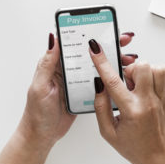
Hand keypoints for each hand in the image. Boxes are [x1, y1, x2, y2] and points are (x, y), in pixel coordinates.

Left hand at [17, 32, 137, 147]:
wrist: (42, 135)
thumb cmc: (37, 113)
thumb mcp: (40, 85)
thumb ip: (47, 63)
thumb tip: (52, 39)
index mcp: (56, 65)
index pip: (74, 43)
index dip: (88, 34)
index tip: (103, 28)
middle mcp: (67, 70)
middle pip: (89, 53)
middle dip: (107, 45)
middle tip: (122, 40)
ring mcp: (77, 82)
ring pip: (97, 67)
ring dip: (112, 61)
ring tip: (127, 58)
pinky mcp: (84, 93)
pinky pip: (99, 82)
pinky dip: (111, 78)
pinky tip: (122, 75)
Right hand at [89, 40, 164, 163]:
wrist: (158, 157)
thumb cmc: (133, 147)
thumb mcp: (108, 133)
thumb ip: (101, 107)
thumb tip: (99, 85)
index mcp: (131, 111)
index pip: (113, 81)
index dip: (102, 63)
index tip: (95, 48)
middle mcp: (148, 102)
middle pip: (142, 67)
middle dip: (129, 70)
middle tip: (126, 83)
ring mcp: (161, 98)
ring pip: (157, 68)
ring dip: (145, 71)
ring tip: (138, 84)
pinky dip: (160, 73)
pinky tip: (151, 84)